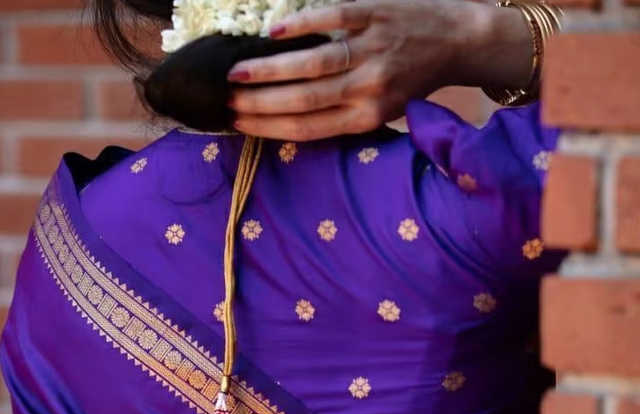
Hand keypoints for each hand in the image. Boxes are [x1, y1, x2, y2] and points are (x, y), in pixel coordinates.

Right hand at [227, 0, 532, 139]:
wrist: (457, 42)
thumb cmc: (412, 82)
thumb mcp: (382, 112)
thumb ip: (342, 117)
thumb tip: (288, 119)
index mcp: (367, 118)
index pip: (308, 128)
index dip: (270, 128)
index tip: (239, 124)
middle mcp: (368, 88)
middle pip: (304, 100)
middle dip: (261, 103)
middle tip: (227, 101)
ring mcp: (372, 49)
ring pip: (313, 64)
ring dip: (270, 70)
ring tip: (236, 73)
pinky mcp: (376, 13)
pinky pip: (333, 18)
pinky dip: (301, 25)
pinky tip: (273, 33)